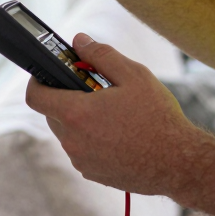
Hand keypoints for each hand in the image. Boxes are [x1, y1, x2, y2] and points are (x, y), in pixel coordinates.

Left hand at [24, 35, 207, 196]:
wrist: (179, 164)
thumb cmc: (158, 118)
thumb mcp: (133, 75)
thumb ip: (101, 55)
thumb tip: (79, 41)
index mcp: (77, 113)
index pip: (35, 96)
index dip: (37, 81)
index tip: (49, 74)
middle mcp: (72, 141)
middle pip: (52, 113)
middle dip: (67, 97)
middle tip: (95, 89)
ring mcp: (81, 160)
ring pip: (68, 132)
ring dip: (81, 119)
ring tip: (112, 112)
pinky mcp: (92, 174)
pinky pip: (82, 150)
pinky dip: (92, 138)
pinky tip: (118, 133)